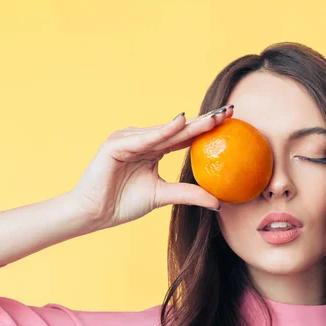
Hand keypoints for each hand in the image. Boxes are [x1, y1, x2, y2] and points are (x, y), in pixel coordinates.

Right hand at [69, 105, 232, 230]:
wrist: (94, 214)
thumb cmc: (123, 203)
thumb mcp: (163, 195)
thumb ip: (188, 193)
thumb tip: (219, 201)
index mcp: (154, 149)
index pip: (184, 137)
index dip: (206, 129)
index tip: (230, 121)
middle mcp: (143, 140)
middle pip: (179, 129)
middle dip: (205, 120)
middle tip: (229, 111)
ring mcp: (129, 140)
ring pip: (164, 131)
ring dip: (189, 124)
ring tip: (214, 118)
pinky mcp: (116, 145)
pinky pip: (143, 138)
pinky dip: (161, 131)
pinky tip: (180, 123)